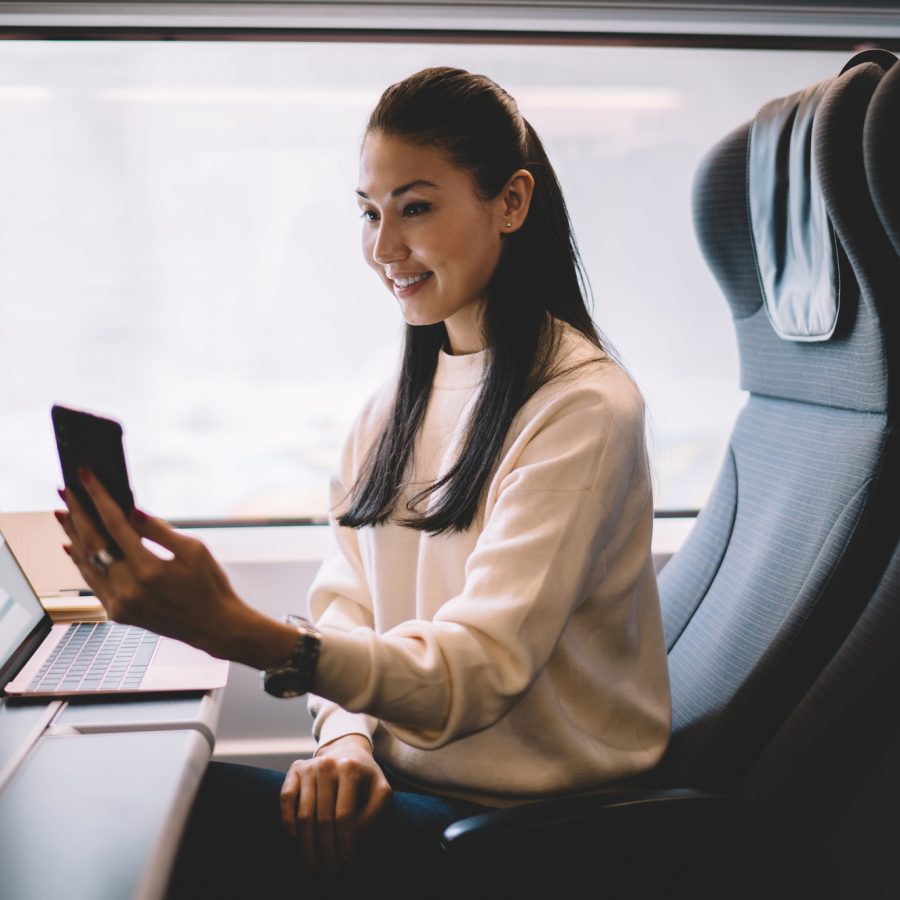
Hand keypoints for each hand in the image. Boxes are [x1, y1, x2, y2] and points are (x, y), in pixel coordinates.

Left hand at [55, 468, 257, 660]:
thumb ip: (160, 530)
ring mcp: (120, 603)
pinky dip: (81, 561)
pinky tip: (73, 545)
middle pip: (92, 542)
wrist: (213, 626)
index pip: (115, 524)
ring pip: (87, 563)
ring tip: (64, 513)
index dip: (98, 497)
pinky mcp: (118, 613)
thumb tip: (131, 510)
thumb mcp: (195, 550)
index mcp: (150, 569)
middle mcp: (129, 588)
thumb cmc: (210, 586)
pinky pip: (92, 582)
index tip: (86, 477)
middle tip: (65, 490)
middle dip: (77, 512)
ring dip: (73, 535)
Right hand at [280, 734, 391, 878]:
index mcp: (350, 769)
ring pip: (303, 814)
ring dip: (307, 846)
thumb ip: (373, 813)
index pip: (344, 816)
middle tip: (328, 874)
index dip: (344, 844)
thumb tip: (353, 839)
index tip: (346, 866)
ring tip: (313, 866)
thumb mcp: (380, 790)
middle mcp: (327, 765)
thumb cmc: (365, 777)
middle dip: (326, 852)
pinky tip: (294, 839)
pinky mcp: (295, 769)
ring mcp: (309, 766)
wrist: (347, 751)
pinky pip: (286, 798)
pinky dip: (287, 821)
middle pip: (323, 819)